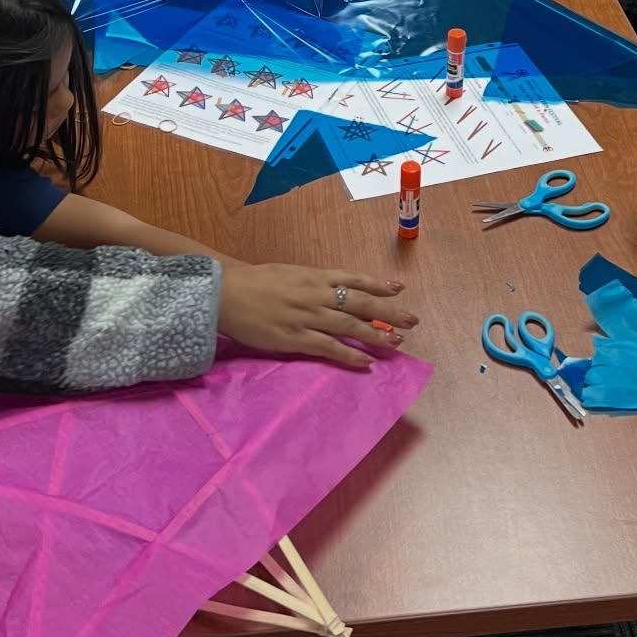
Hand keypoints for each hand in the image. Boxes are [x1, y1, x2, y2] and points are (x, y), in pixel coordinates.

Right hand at [217, 264, 415, 371]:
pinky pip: (329, 348)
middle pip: (360, 304)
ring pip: (350, 327)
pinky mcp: (295, 339)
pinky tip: (367, 364)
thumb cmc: (253, 281)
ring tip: (397, 343)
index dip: (378, 285)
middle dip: (388, 312)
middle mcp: (317, 295)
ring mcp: (307, 317)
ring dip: (376, 335)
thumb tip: (330, 287)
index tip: (399, 288)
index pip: (354, 279)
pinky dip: (350, 356)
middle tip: (412, 320)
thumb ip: (310, 281)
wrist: (225, 292)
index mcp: (314, 276)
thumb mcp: (287, 273)